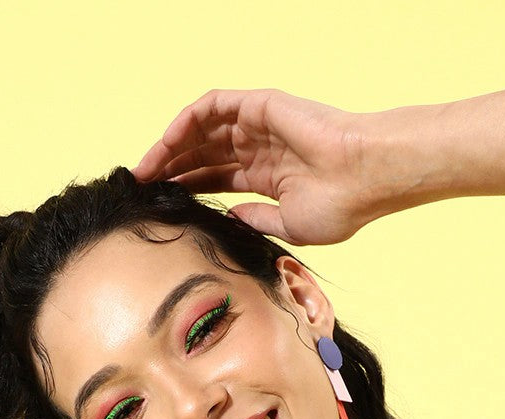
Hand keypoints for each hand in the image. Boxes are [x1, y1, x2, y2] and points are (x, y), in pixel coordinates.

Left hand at [130, 88, 384, 246]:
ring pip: (202, 130)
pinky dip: (187, 120)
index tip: (158, 205)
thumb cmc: (341, 206)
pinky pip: (213, 106)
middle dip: (169, 170)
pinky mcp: (260, 106)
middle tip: (140, 188)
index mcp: (267, 176)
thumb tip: (228, 219)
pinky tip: (167, 142)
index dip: (185, 189)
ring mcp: (259, 125)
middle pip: (202, 155)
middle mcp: (259, 148)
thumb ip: (254, 220)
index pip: (214, 179)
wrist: (365, 177)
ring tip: (145, 169)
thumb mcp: (288, 226)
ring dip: (170, 147)